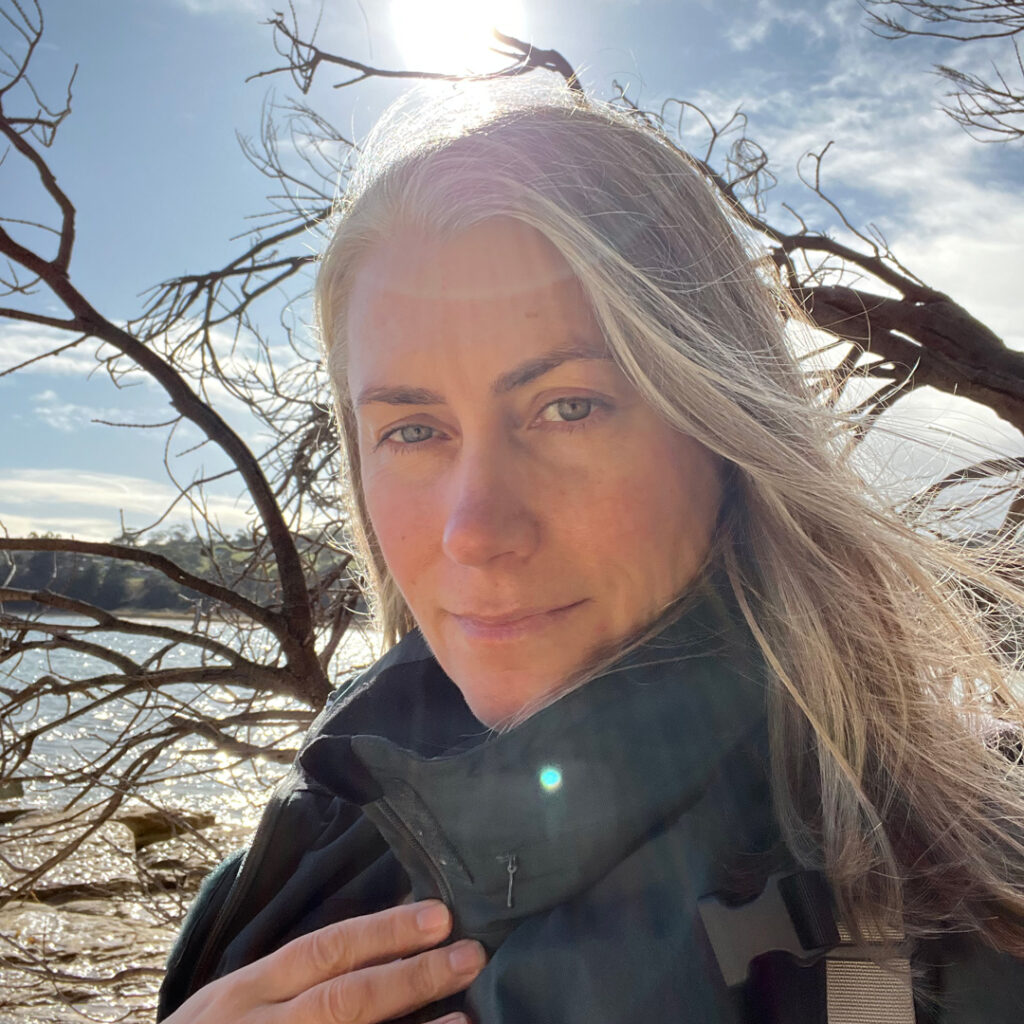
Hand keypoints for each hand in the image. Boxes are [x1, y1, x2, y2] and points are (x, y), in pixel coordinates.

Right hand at [164, 900, 484, 1023]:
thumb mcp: (233, 1004)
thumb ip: (291, 978)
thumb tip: (377, 941)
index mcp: (246, 992)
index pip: (323, 950)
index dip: (383, 931)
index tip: (438, 916)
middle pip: (344, 999)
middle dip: (411, 977)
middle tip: (470, 955)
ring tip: (466, 1017)